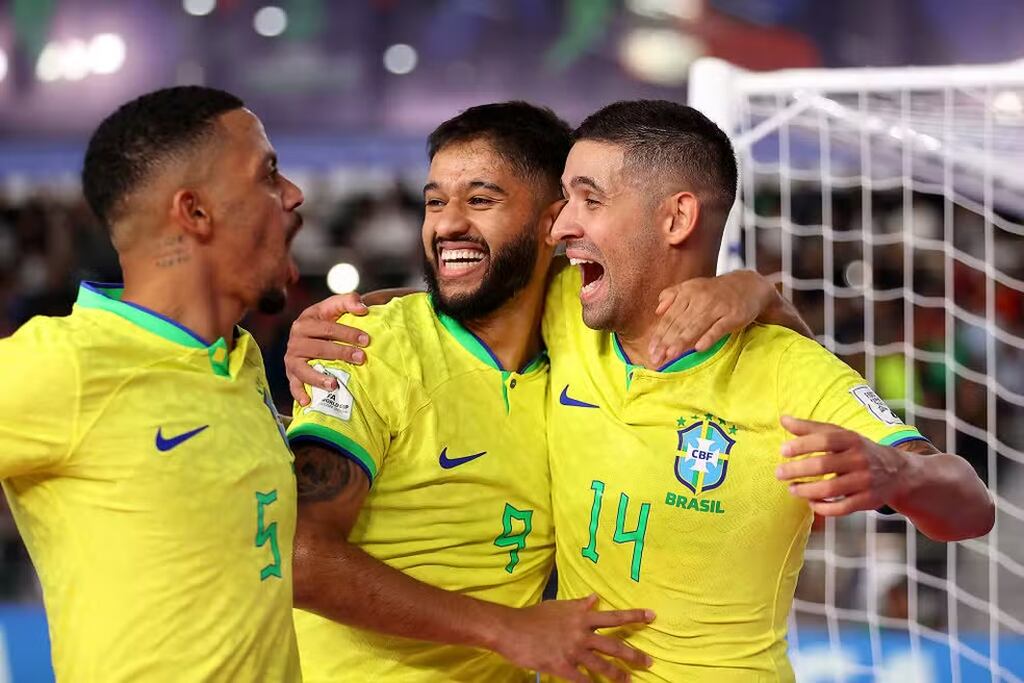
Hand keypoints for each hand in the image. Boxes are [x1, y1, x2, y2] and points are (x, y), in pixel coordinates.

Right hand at [286, 294, 370, 405]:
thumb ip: (349, 301)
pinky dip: (298, 393)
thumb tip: (362, 309)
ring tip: (334, 384)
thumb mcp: (335, 306)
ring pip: (303, 369)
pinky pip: (293, 384)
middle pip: (318, 348)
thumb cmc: (327, 320)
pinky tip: (308, 401)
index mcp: (306, 321)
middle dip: (340, 354)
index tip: (367, 340)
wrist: (312, 333)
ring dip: (317, 378)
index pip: (327, 328)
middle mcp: (295, 340)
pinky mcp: (291, 373)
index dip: (347, 333)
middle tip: (361, 358)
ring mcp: (292, 358)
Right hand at [495, 595, 654, 682]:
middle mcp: (581, 633)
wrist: (511, 629)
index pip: (613, 616)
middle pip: (614, 645)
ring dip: (618, 675)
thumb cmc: (535, 616)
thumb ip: (579, 605)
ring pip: (602, 666)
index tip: (652, 616)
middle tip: (649, 661)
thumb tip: (595, 598)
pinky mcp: (562, 667)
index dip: (634, 616)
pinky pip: (582, 680)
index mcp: (582, 617)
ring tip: (628, 680)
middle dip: (634, 655)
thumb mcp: (559, 606)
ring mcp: (573, 651)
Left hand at [648, 270, 773, 365]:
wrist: (748, 285)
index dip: (659, 334)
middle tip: (656, 358)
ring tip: (670, 356)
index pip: (670, 316)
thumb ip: (673, 296)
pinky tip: (699, 348)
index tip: (651, 350)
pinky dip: (709, 337)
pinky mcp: (733, 315)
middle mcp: (701, 298)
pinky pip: (719, 328)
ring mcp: (717, 307)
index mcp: (688, 292)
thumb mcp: (693, 287)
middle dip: (666, 342)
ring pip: (696, 326)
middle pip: (680, 323)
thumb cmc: (715, 291)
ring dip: (681, 341)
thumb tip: (658, 310)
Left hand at [775, 415, 908, 515]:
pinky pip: (841, 508)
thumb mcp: (839, 435)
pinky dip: (823, 507)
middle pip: (824, 465)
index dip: (802, 445)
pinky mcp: (867, 500)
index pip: (825, 440)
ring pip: (830, 489)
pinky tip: (811, 502)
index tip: (783, 450)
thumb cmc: (857, 450)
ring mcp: (864, 481)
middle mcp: (859, 459)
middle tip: (778, 473)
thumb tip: (783, 418)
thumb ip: (810, 428)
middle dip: (797, 470)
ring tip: (792, 488)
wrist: (897, 471)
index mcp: (851, 440)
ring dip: (806, 490)